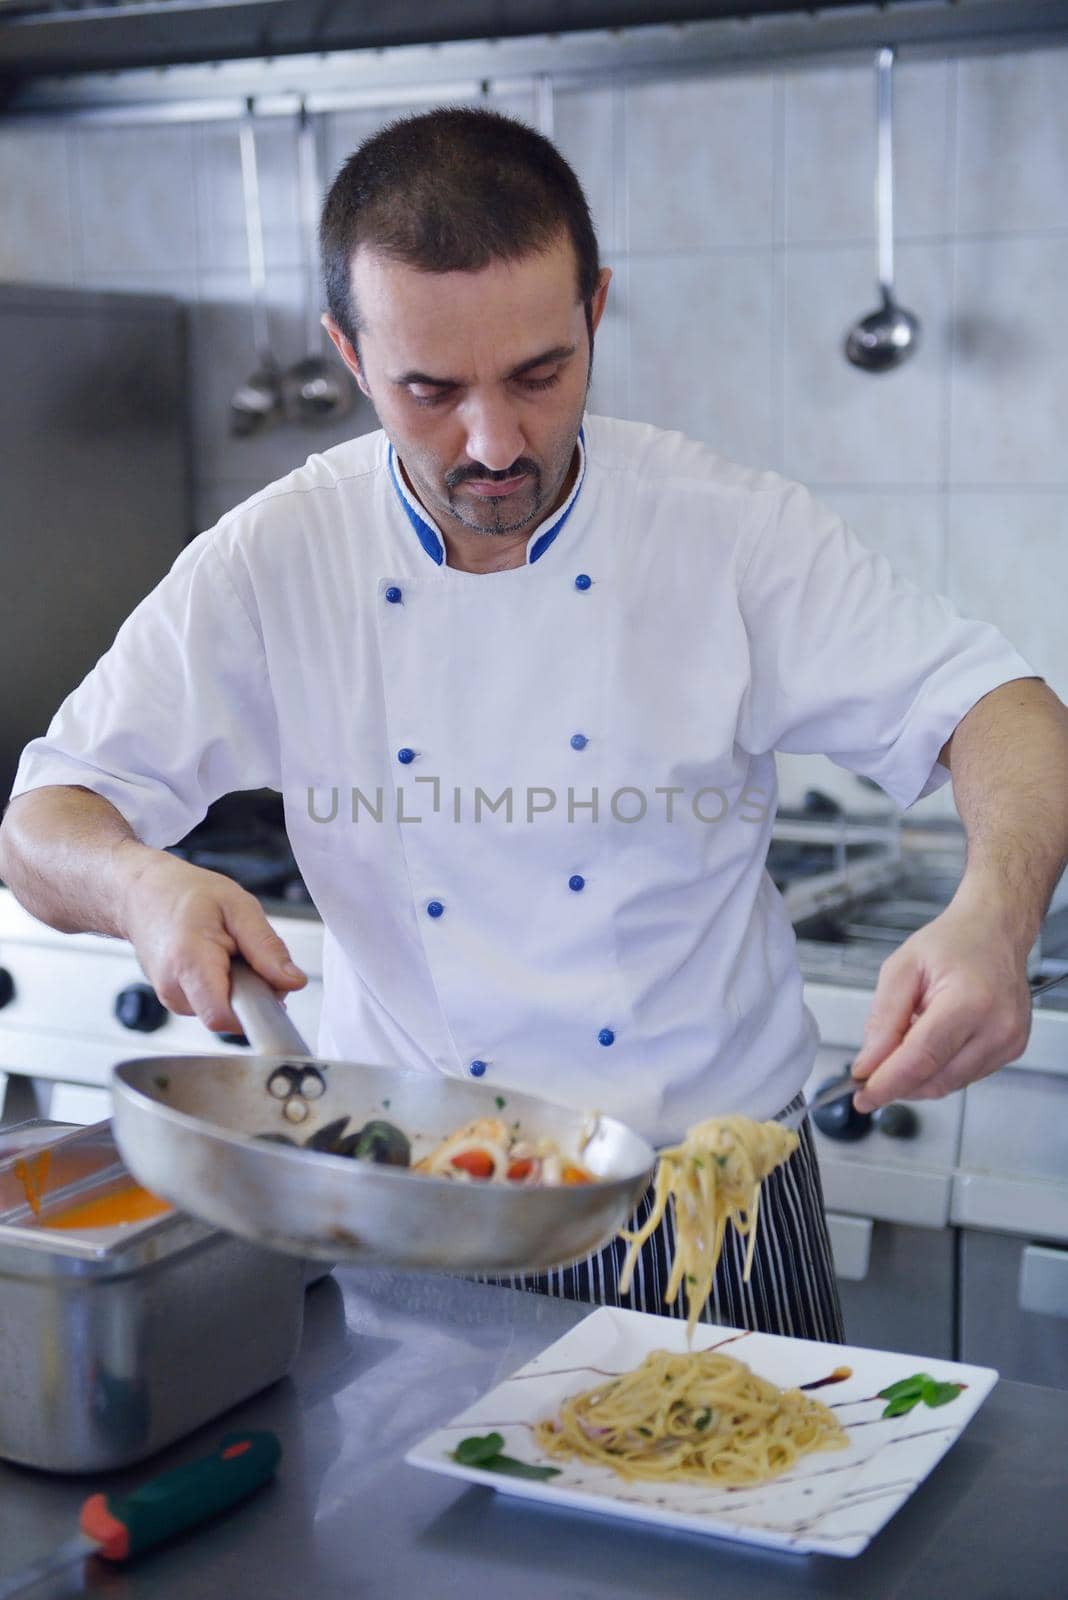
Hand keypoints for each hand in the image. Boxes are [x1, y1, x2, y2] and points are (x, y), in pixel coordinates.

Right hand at [116, 845, 305, 1034]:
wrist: (141, 893)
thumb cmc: (186, 894)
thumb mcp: (238, 906)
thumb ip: (266, 947)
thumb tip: (293, 982)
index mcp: (189, 963)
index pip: (224, 1018)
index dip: (256, 1011)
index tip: (271, 988)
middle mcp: (174, 990)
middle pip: (231, 1015)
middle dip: (253, 991)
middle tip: (248, 954)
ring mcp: (172, 999)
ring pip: (225, 1011)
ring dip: (239, 987)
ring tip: (227, 951)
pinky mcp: (175, 1001)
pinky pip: (214, 1004)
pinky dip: (225, 986)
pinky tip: (216, 960)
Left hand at [849, 903, 1031, 1109]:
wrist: (995, 931)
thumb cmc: (953, 942)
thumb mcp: (902, 969)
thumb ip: (883, 1019)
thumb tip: (868, 1064)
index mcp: (969, 1002)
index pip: (921, 1060)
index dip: (887, 1084)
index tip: (862, 1096)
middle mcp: (997, 1027)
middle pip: (935, 1080)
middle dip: (897, 1084)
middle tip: (868, 1077)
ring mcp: (1008, 1042)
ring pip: (949, 1084)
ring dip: (917, 1079)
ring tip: (901, 1047)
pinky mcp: (1011, 1050)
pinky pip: (964, 1076)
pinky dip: (938, 1070)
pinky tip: (929, 1045)